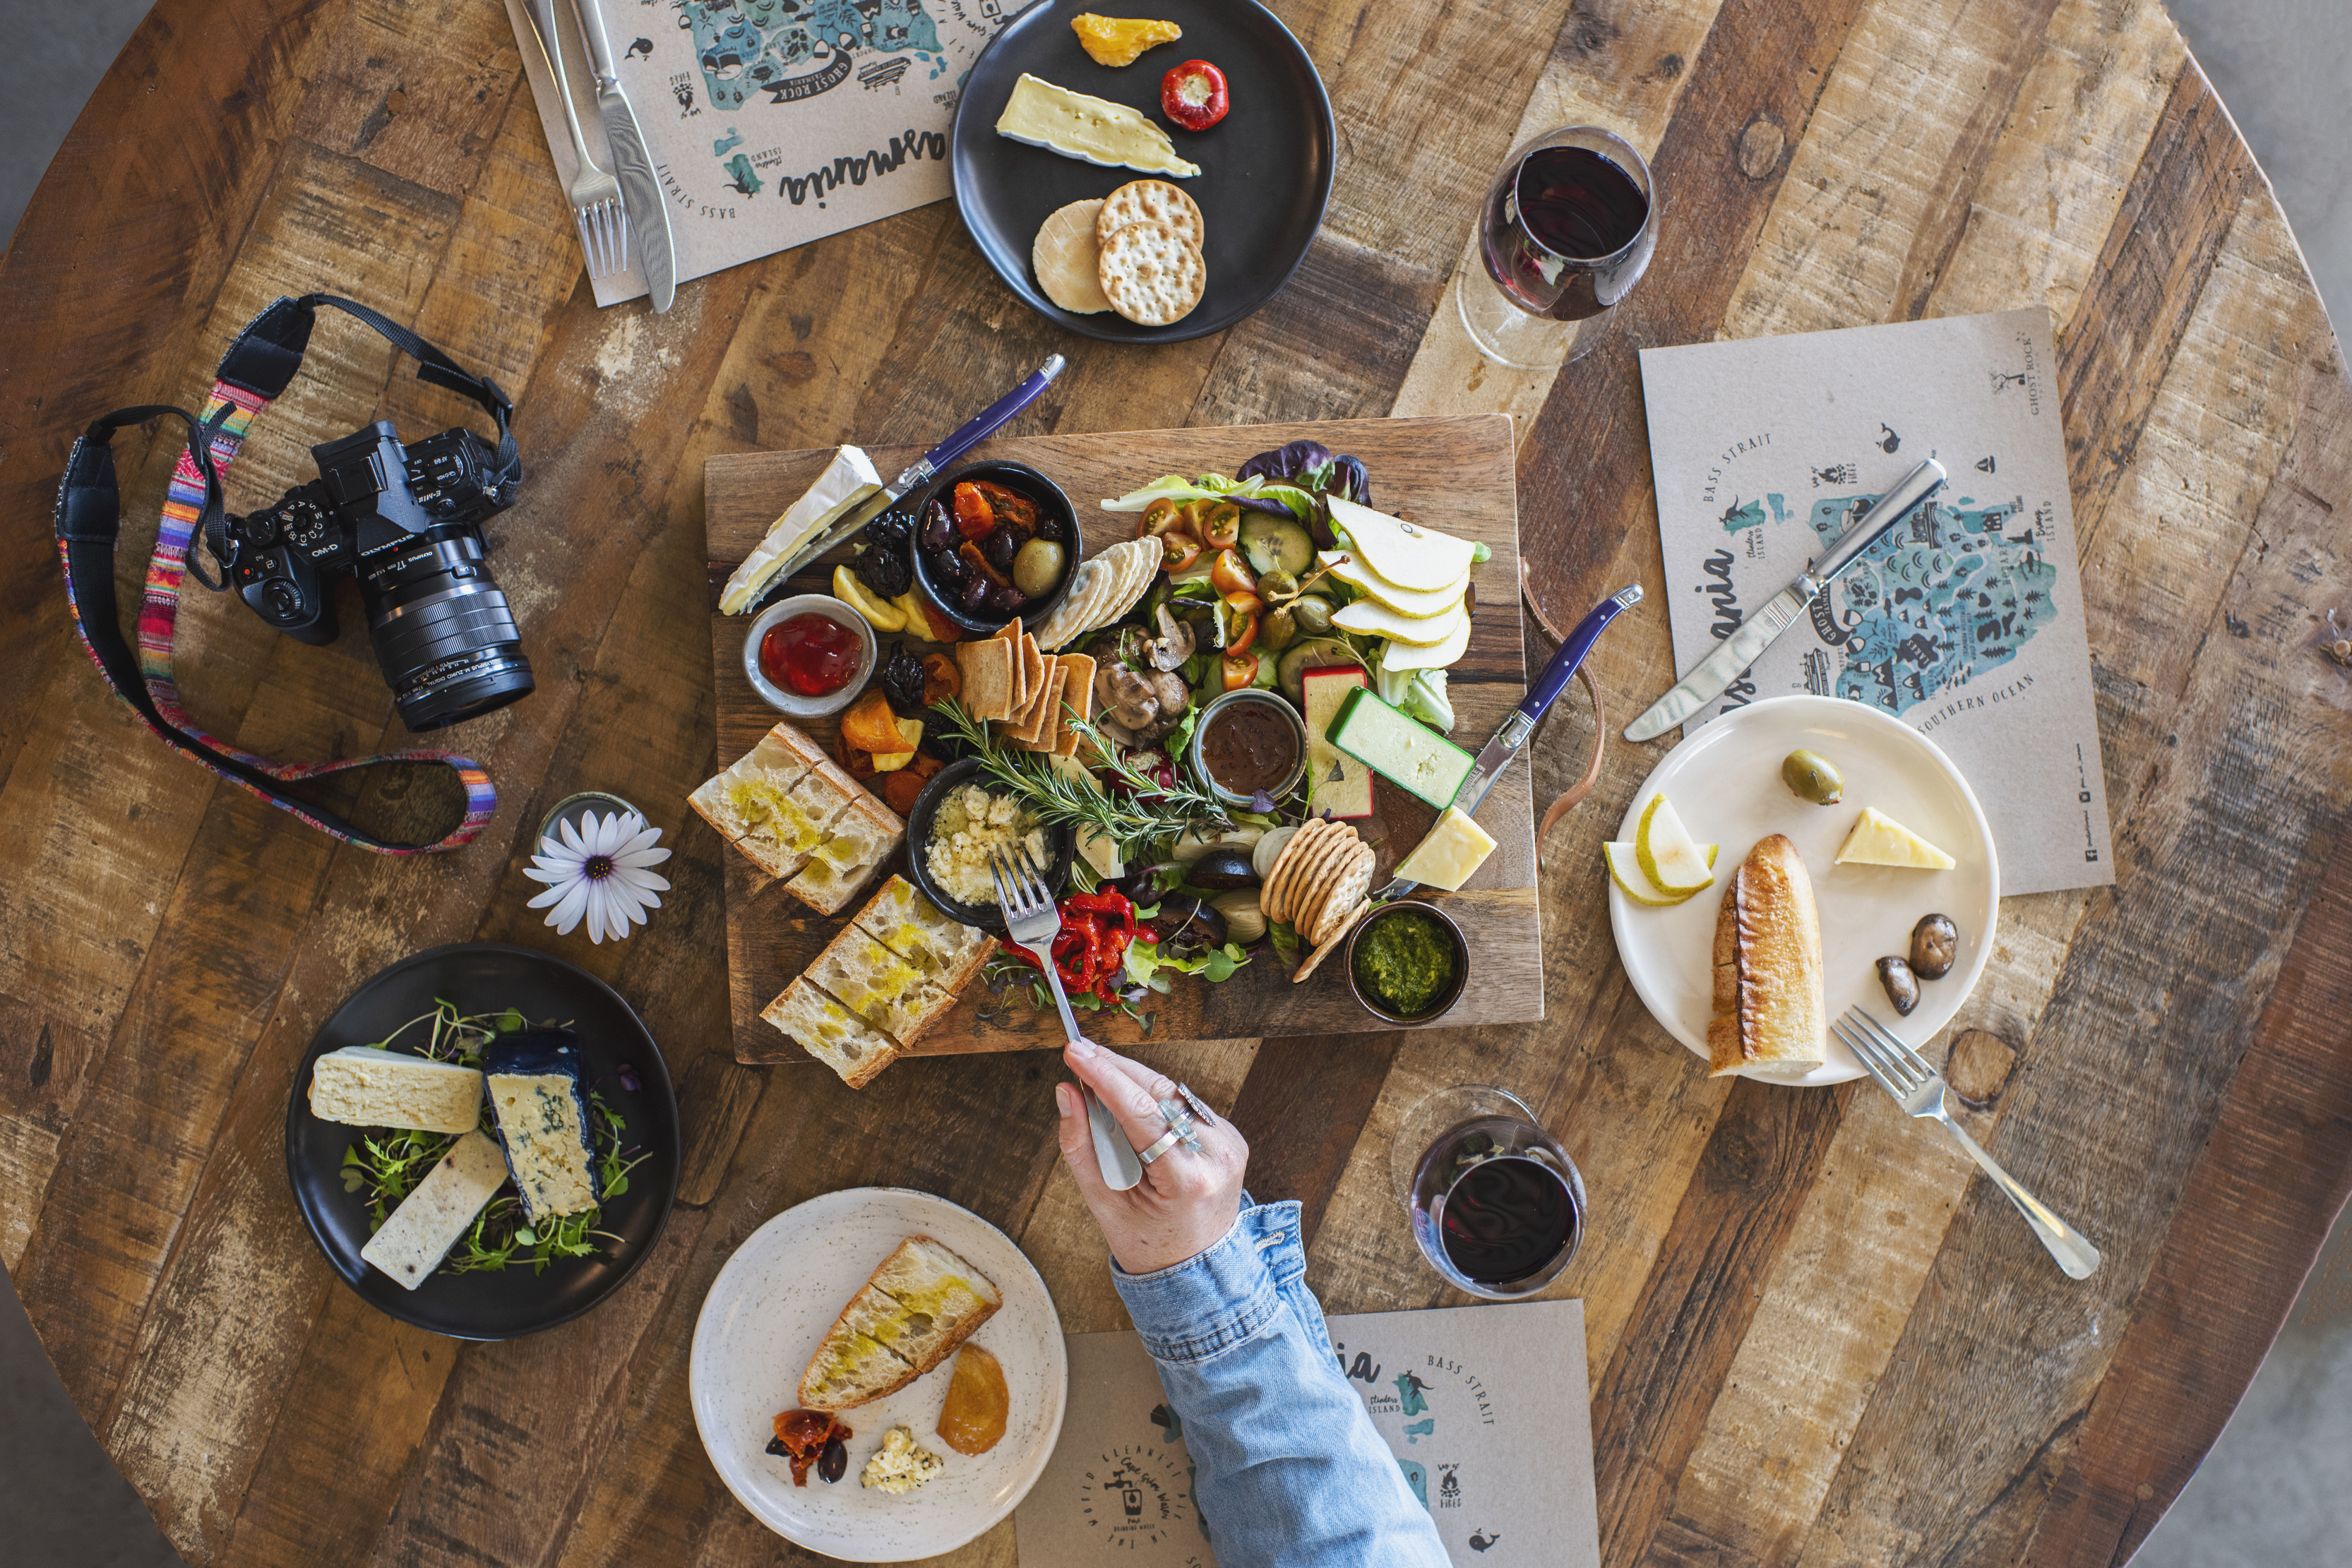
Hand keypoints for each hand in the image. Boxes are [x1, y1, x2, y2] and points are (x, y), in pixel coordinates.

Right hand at [1055, 1037, 1247, 1274]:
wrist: (1196, 1270)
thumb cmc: (1147, 1242)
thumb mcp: (1103, 1202)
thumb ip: (1080, 1145)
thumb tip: (1066, 1092)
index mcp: (1188, 1180)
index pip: (1141, 1113)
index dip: (1104, 1077)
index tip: (1075, 1052)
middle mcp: (1217, 1156)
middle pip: (1159, 1093)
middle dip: (1116, 1069)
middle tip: (1079, 1051)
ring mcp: (1230, 1144)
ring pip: (1173, 1093)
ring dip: (1134, 1079)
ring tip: (1096, 1070)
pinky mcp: (1230, 1137)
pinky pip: (1184, 1105)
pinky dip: (1154, 1097)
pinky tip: (1127, 1093)